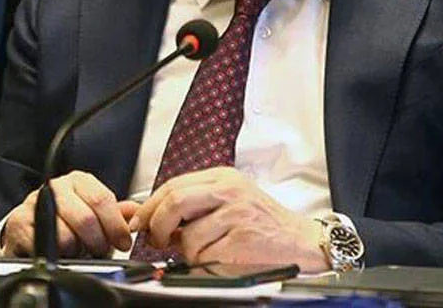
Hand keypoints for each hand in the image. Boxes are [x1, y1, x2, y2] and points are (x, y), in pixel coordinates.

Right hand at [2, 171, 139, 257]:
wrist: (30, 227)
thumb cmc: (65, 219)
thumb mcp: (93, 211)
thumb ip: (116, 213)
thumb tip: (138, 213)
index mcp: (79, 181)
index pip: (102, 199)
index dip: (115, 225)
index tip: (123, 242)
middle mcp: (56, 187)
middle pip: (85, 218)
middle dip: (97, 241)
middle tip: (100, 251)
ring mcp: (35, 203)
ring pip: (64, 235)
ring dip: (74, 250)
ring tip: (76, 249)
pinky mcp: (19, 223)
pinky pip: (43, 245)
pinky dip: (55, 254)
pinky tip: (58, 251)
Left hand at [129, 167, 327, 270]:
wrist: (302, 242)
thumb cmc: (266, 224)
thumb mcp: (232, 201)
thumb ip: (197, 204)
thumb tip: (154, 217)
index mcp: (224, 178)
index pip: (173, 185)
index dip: (150, 206)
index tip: (140, 222)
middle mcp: (230, 191)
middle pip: (175, 202)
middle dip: (158, 226)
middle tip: (157, 241)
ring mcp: (237, 215)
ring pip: (188, 235)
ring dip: (186, 252)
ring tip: (202, 252)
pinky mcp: (242, 241)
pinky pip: (205, 256)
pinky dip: (203, 263)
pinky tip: (218, 259)